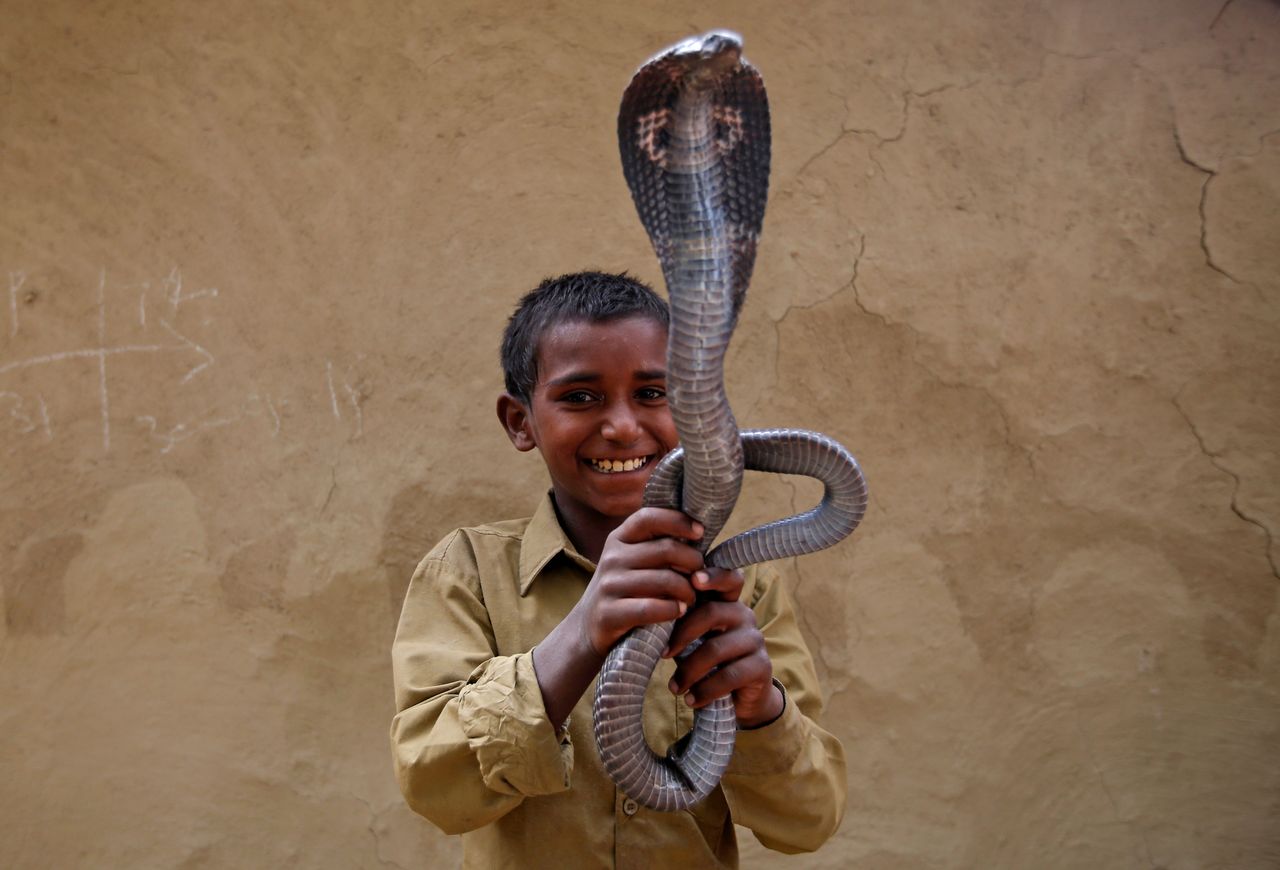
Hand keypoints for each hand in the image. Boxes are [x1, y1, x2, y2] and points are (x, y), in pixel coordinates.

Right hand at [575, 507, 704, 655]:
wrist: (588, 628)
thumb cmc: (624, 591)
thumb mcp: (632, 561)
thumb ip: (656, 546)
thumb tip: (697, 531)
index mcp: (618, 539)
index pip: (649, 518)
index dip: (678, 521)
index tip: (700, 532)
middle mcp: (612, 558)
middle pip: (666, 549)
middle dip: (694, 562)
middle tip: (701, 577)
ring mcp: (608, 585)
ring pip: (665, 580)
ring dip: (688, 591)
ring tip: (692, 599)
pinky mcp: (608, 613)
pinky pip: (651, 607)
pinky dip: (673, 610)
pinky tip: (679, 612)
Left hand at [663, 566, 783, 727]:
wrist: (737, 699)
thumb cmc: (705, 662)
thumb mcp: (691, 639)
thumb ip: (679, 623)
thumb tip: (648, 616)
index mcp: (726, 602)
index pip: (727, 579)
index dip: (713, 576)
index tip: (693, 580)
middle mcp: (744, 615)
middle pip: (712, 613)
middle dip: (682, 635)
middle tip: (662, 655)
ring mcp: (755, 640)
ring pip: (716, 649)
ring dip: (689, 671)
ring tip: (674, 688)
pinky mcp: (762, 666)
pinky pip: (729, 676)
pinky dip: (705, 690)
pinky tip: (691, 700)